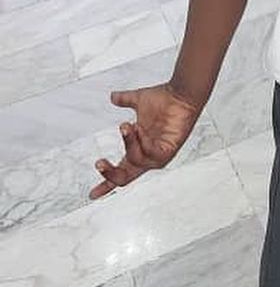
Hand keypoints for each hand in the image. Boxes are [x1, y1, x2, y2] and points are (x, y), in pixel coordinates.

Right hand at [89, 83, 202, 199]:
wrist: (180, 92)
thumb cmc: (165, 98)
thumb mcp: (138, 100)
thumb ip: (125, 100)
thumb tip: (113, 96)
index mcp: (139, 149)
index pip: (121, 172)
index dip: (106, 184)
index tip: (92, 195)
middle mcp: (148, 156)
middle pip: (124, 177)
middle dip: (110, 173)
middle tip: (100, 162)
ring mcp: (158, 156)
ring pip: (135, 161)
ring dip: (128, 142)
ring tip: (127, 125)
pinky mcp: (168, 151)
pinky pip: (150, 155)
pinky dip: (142, 142)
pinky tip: (141, 128)